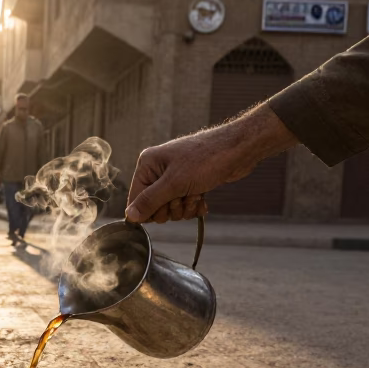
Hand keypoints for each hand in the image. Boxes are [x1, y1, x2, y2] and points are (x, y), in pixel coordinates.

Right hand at [126, 104, 297, 223]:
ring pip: (170, 209)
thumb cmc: (206, 160)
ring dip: (185, 206)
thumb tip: (129, 216)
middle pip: (153, 207)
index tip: (166, 204)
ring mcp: (175, 177)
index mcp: (148, 164)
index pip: (135, 199)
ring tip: (197, 192)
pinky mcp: (189, 184)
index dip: (150, 209)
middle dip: (171, 207)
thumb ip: (150, 201)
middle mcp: (158, 170)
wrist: (239, 150)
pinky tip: (203, 198)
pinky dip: (194, 205)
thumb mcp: (174, 183)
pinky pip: (184, 205)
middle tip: (183, 195)